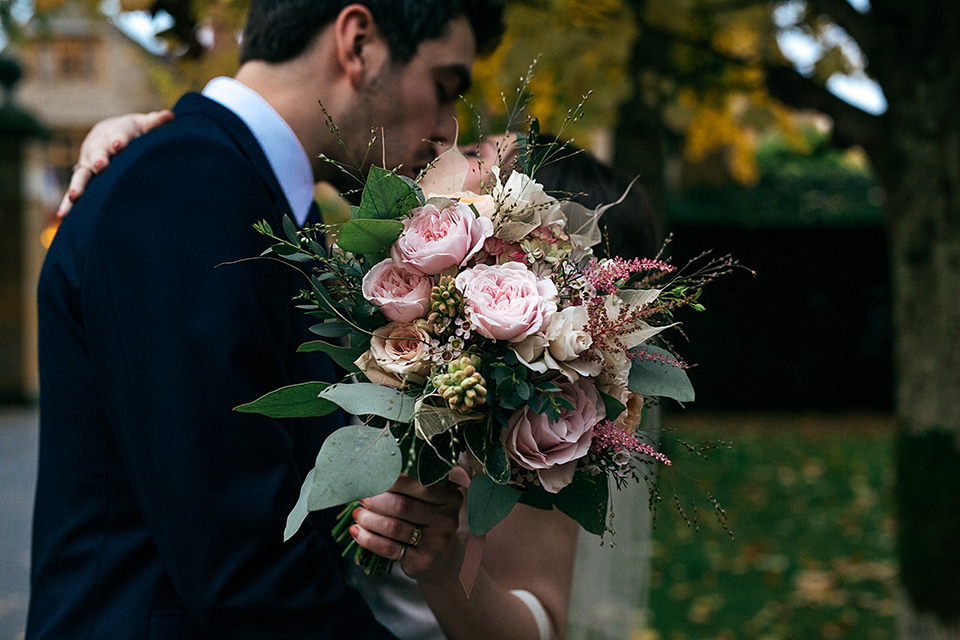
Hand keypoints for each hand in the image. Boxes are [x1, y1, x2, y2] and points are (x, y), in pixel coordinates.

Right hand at [57, 110, 174, 216]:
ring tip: (76, 196)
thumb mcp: (144, 124)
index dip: (119, 139)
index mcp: (115, 131)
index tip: (118, 145)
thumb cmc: (133, 131)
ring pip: (82, 172)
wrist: (109, 132)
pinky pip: (76, 189)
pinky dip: (69, 201)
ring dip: (79, 184)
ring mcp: (88, 161)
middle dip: (98, 158)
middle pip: (97, 152)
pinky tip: (63, 214)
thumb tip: (170, 116)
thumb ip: (155, 123)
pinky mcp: (84, 175)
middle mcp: (98, 146)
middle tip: (101, 165)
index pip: (118, 134)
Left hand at [350, 474, 462, 578]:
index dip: (392, 480)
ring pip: (394, 527)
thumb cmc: (427, 519)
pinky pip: (389, 549)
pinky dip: (368, 539)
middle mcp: (447, 519)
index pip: (419, 484)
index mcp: (450, 497)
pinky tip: (357, 532)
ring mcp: (437, 542)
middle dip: (376, 500)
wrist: (439, 557)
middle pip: (402, 506)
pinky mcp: (423, 560)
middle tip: (361, 497)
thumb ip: (413, 480)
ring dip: (369, 519)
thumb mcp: (429, 498)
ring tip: (357, 514)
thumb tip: (379, 464)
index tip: (373, 477)